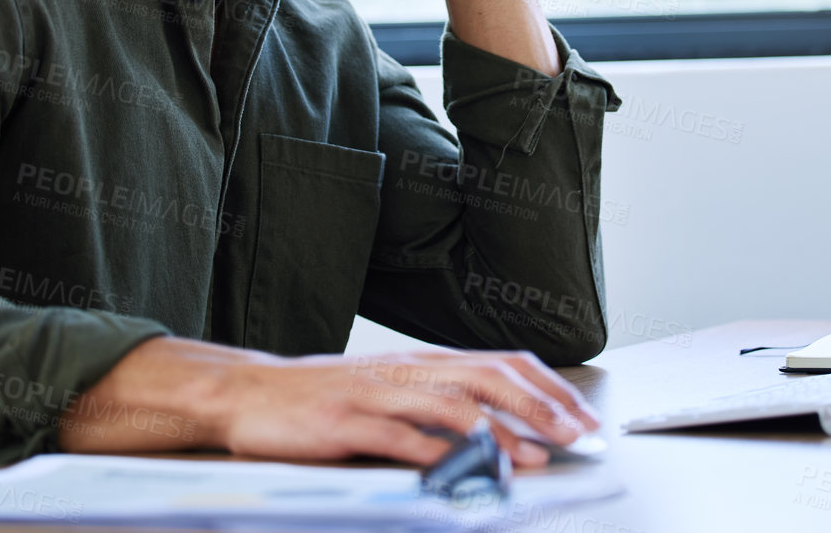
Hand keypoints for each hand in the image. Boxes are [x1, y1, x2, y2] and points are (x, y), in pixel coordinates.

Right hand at [208, 349, 599, 467]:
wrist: (250, 391)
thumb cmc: (322, 395)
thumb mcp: (388, 389)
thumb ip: (436, 404)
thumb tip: (498, 428)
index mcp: (424, 362)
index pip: (502, 364)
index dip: (547, 388)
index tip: (581, 416)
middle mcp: (409, 371)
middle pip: (490, 379)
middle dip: (541, 407)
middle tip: (576, 435)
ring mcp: (379, 393)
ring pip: (455, 404)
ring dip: (501, 430)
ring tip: (534, 454)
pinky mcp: (350, 420)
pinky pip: (402, 436)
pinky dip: (439, 453)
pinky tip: (463, 467)